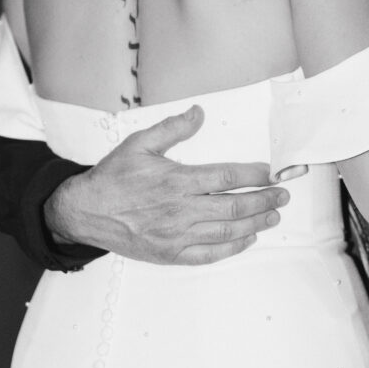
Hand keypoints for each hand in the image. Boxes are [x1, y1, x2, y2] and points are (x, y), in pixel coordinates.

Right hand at [45, 106, 298, 264]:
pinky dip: (231, 248)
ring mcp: (176, 235)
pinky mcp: (170, 254)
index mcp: (176, 180)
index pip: (226, 177)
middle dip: (263, 201)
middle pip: (233, 207)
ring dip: (254, 224)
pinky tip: (246, 239)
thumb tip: (199, 113)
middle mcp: (180, 210)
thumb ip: (173, 128)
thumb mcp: (140, 143)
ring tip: (273, 216)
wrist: (86, 212)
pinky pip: (208, 254)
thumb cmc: (113, 177)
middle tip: (282, 195)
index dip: (254, 175)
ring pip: (226, 231)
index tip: (270, 173)